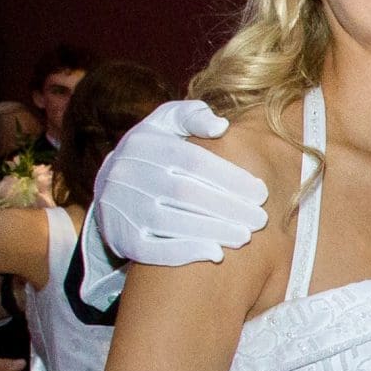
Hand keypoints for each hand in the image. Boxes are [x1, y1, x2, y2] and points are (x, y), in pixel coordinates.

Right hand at [91, 99, 269, 267]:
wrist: (110, 184)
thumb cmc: (154, 150)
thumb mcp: (166, 123)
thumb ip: (192, 117)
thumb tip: (221, 125)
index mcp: (144, 145)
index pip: (193, 161)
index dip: (230, 178)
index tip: (261, 193)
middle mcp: (128, 174)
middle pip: (184, 193)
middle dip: (227, 207)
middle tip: (260, 220)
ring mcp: (121, 207)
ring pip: (170, 222)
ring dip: (212, 231)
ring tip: (245, 236)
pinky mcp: (119, 236)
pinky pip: (150, 249)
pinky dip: (183, 252)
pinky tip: (215, 253)